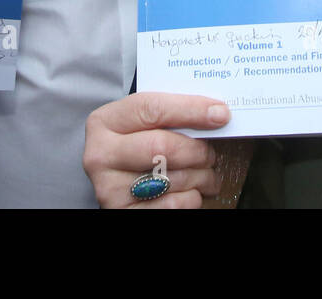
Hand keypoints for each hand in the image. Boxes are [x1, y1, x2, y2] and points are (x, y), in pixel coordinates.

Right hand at [84, 92, 229, 207]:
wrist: (122, 181)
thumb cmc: (141, 144)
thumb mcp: (145, 123)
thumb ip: (172, 114)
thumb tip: (217, 113)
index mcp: (105, 122)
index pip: (152, 109)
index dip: (191, 110)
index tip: (220, 114)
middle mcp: (100, 155)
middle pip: (162, 147)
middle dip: (198, 150)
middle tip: (211, 153)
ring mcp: (109, 187)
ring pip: (172, 178)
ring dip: (202, 176)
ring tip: (206, 173)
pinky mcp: (123, 212)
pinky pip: (173, 205)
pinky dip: (192, 197)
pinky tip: (191, 190)